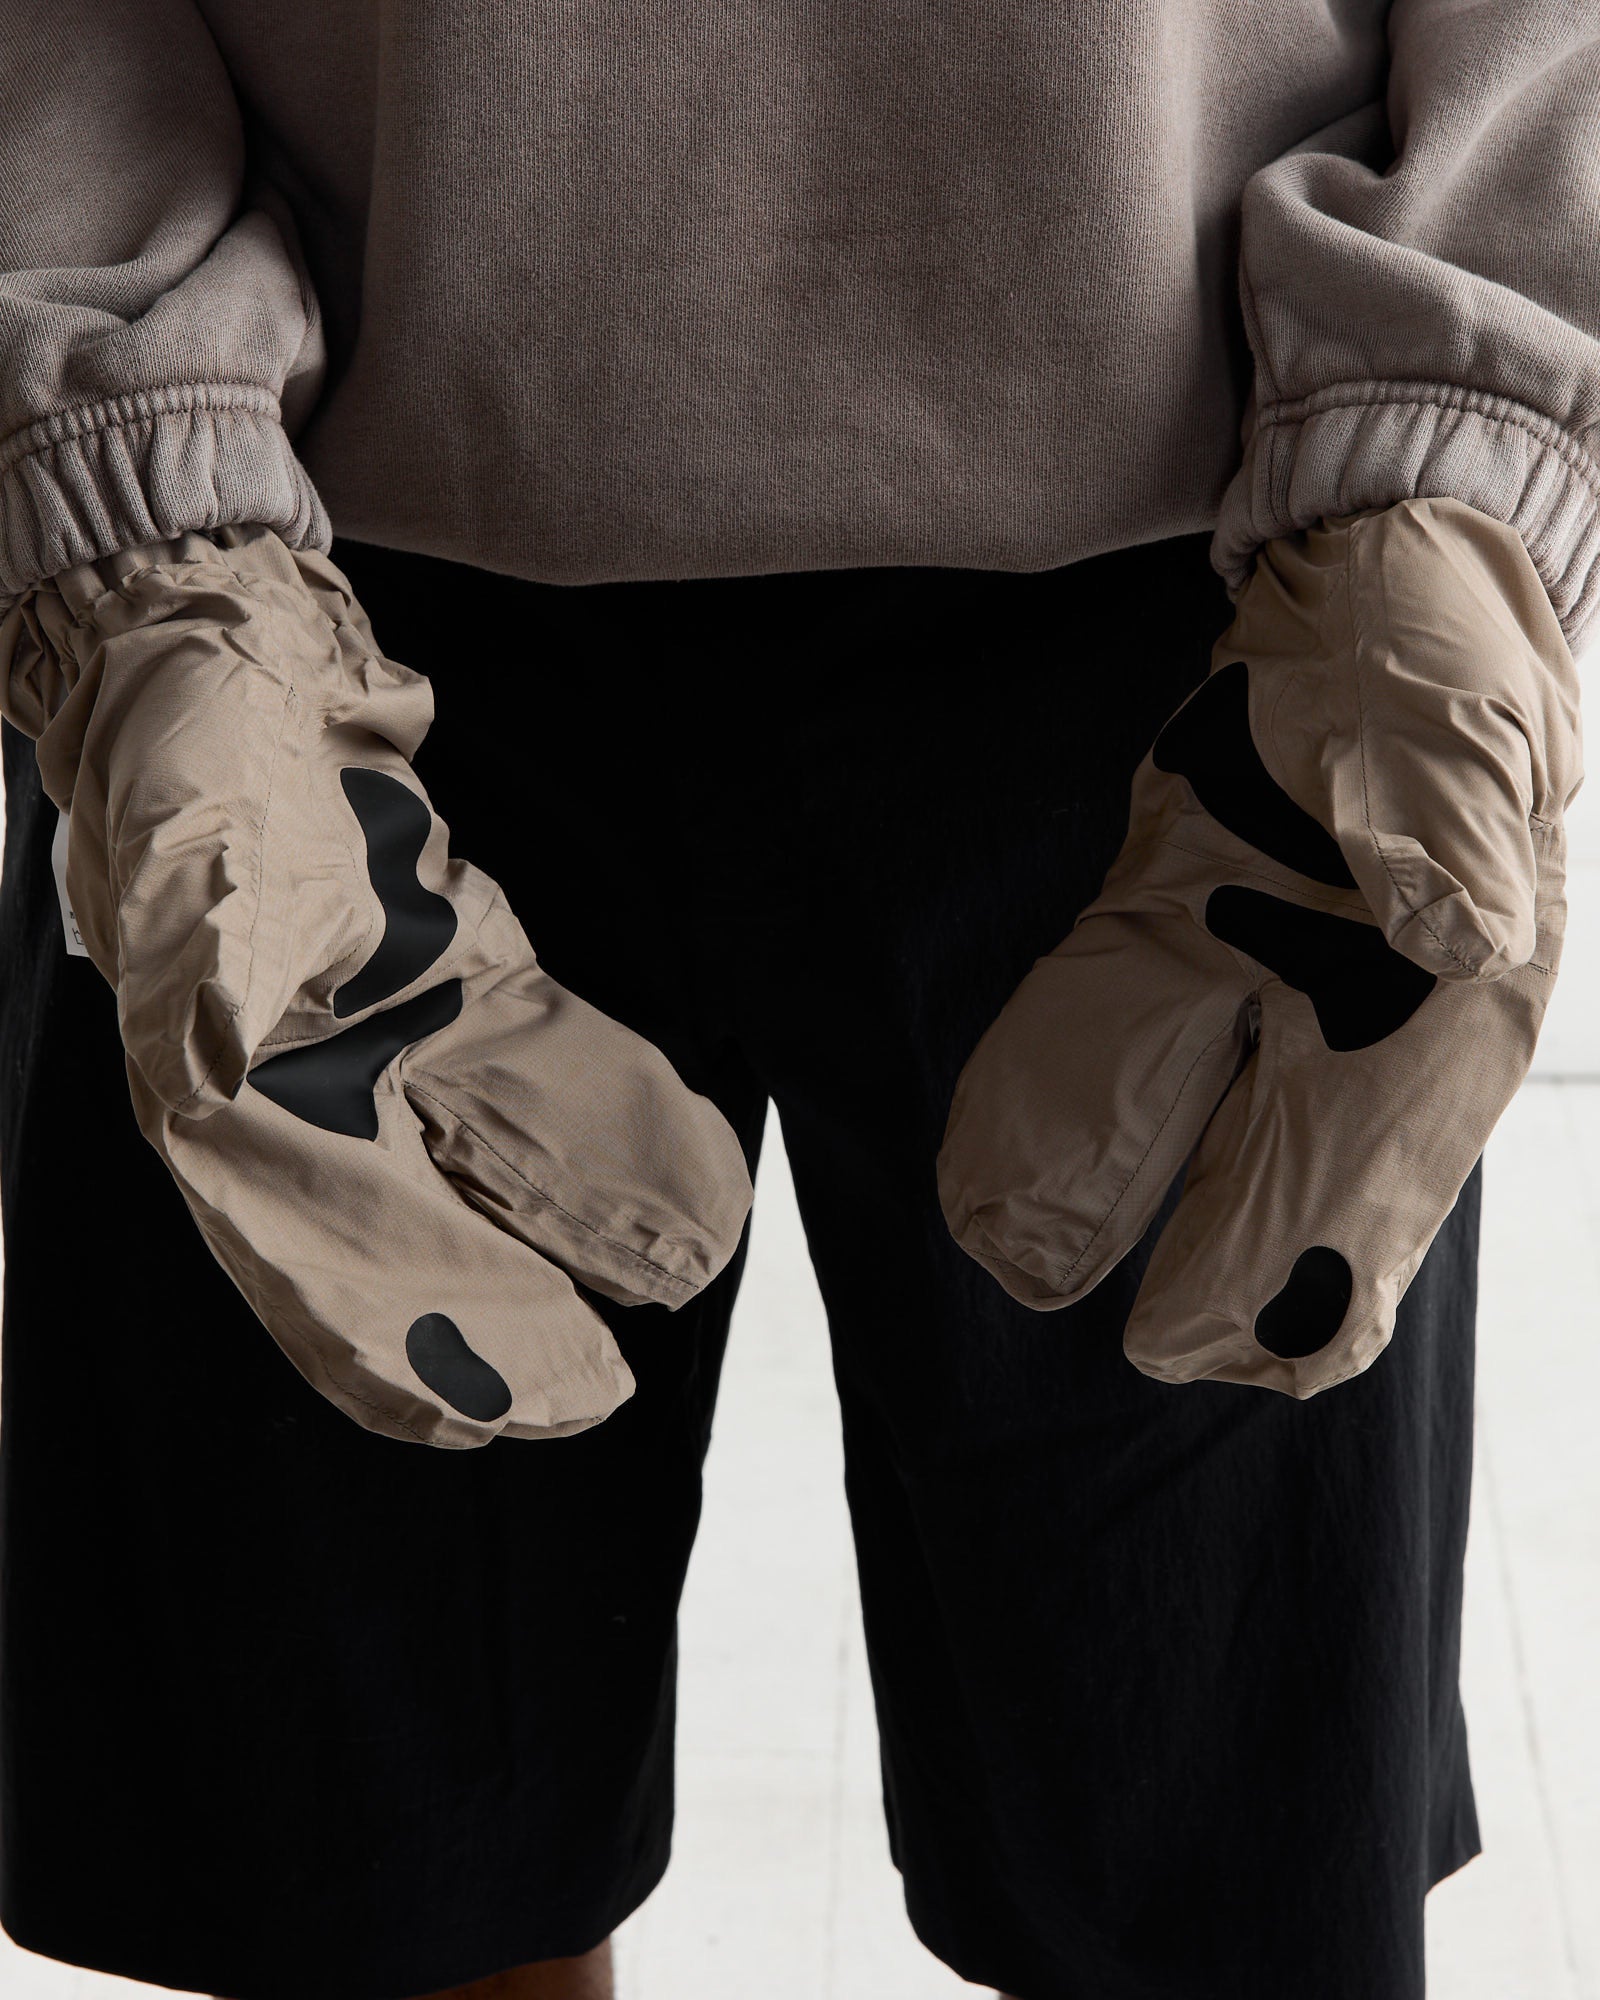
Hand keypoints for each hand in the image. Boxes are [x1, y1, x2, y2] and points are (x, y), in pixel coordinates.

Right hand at [1, 525, 752, 1444]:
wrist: (229, 636)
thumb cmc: (182, 739)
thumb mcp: (176, 839)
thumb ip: (198, 956)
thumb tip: (216, 1062)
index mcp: (228, 1089)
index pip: (310, 1256)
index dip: (390, 1349)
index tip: (474, 1419)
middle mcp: (317, 1082)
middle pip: (421, 1231)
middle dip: (507, 1316)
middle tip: (601, 1390)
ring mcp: (397, 1027)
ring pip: (501, 1152)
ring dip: (581, 1221)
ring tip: (677, 1277)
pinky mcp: (463, 964)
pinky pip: (548, 1055)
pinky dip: (610, 1108)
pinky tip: (685, 1155)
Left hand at [937, 497, 1581, 1396]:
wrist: (1371, 573)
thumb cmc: (1431, 646)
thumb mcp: (1452, 728)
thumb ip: (1449, 843)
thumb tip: (1450, 949)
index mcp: (1438, 996)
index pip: (1358, 1174)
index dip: (1281, 1270)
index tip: (1187, 1336)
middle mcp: (1349, 1014)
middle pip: (1267, 1180)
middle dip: (1194, 1270)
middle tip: (1113, 1346)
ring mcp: (1257, 974)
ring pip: (1177, 1114)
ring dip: (1106, 1187)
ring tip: (1014, 1251)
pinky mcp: (1178, 921)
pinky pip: (1115, 1024)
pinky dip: (1059, 1090)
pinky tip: (1001, 1156)